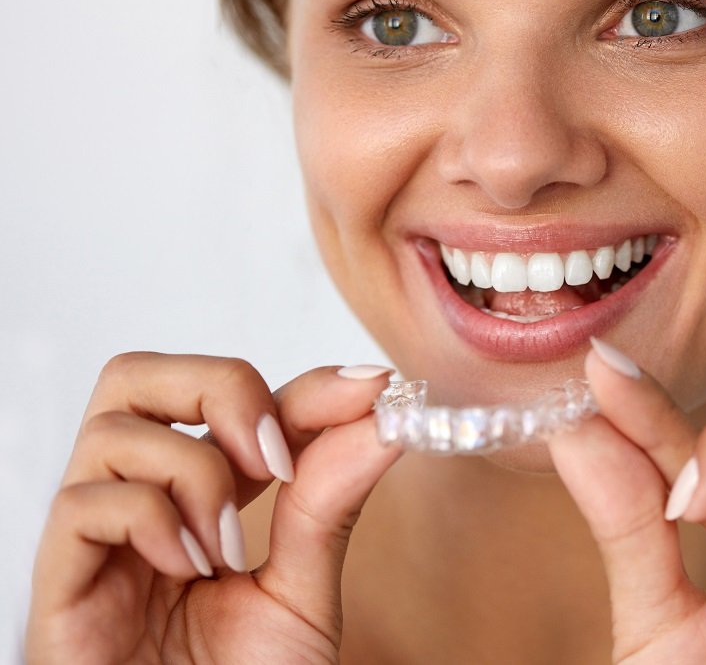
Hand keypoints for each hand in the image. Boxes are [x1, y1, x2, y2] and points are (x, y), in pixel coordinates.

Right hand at [25, 352, 401, 663]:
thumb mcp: (301, 593)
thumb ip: (331, 505)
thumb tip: (383, 419)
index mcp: (199, 503)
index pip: (234, 404)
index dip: (302, 386)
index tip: (372, 390)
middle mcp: (139, 508)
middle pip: (139, 378)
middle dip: (221, 388)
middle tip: (276, 456)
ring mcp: (93, 547)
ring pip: (112, 427)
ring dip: (193, 471)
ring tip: (226, 549)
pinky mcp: (56, 591)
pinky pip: (82, 504)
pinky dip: (150, 518)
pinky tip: (189, 568)